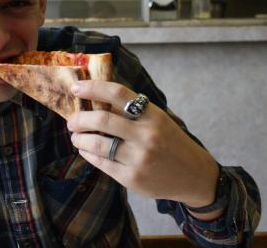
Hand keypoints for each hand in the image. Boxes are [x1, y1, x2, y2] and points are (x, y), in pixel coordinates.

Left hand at [67, 80, 219, 211]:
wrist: (195, 177)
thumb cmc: (172, 143)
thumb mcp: (158, 120)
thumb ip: (133, 111)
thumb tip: (96, 100)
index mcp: (153, 115)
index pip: (118, 93)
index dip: (93, 88)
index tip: (76, 88)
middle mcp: (146, 135)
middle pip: (102, 119)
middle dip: (80, 118)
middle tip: (71, 120)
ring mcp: (139, 158)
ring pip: (97, 144)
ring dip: (80, 138)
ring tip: (76, 136)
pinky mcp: (132, 178)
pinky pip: (101, 163)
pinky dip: (88, 154)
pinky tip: (86, 150)